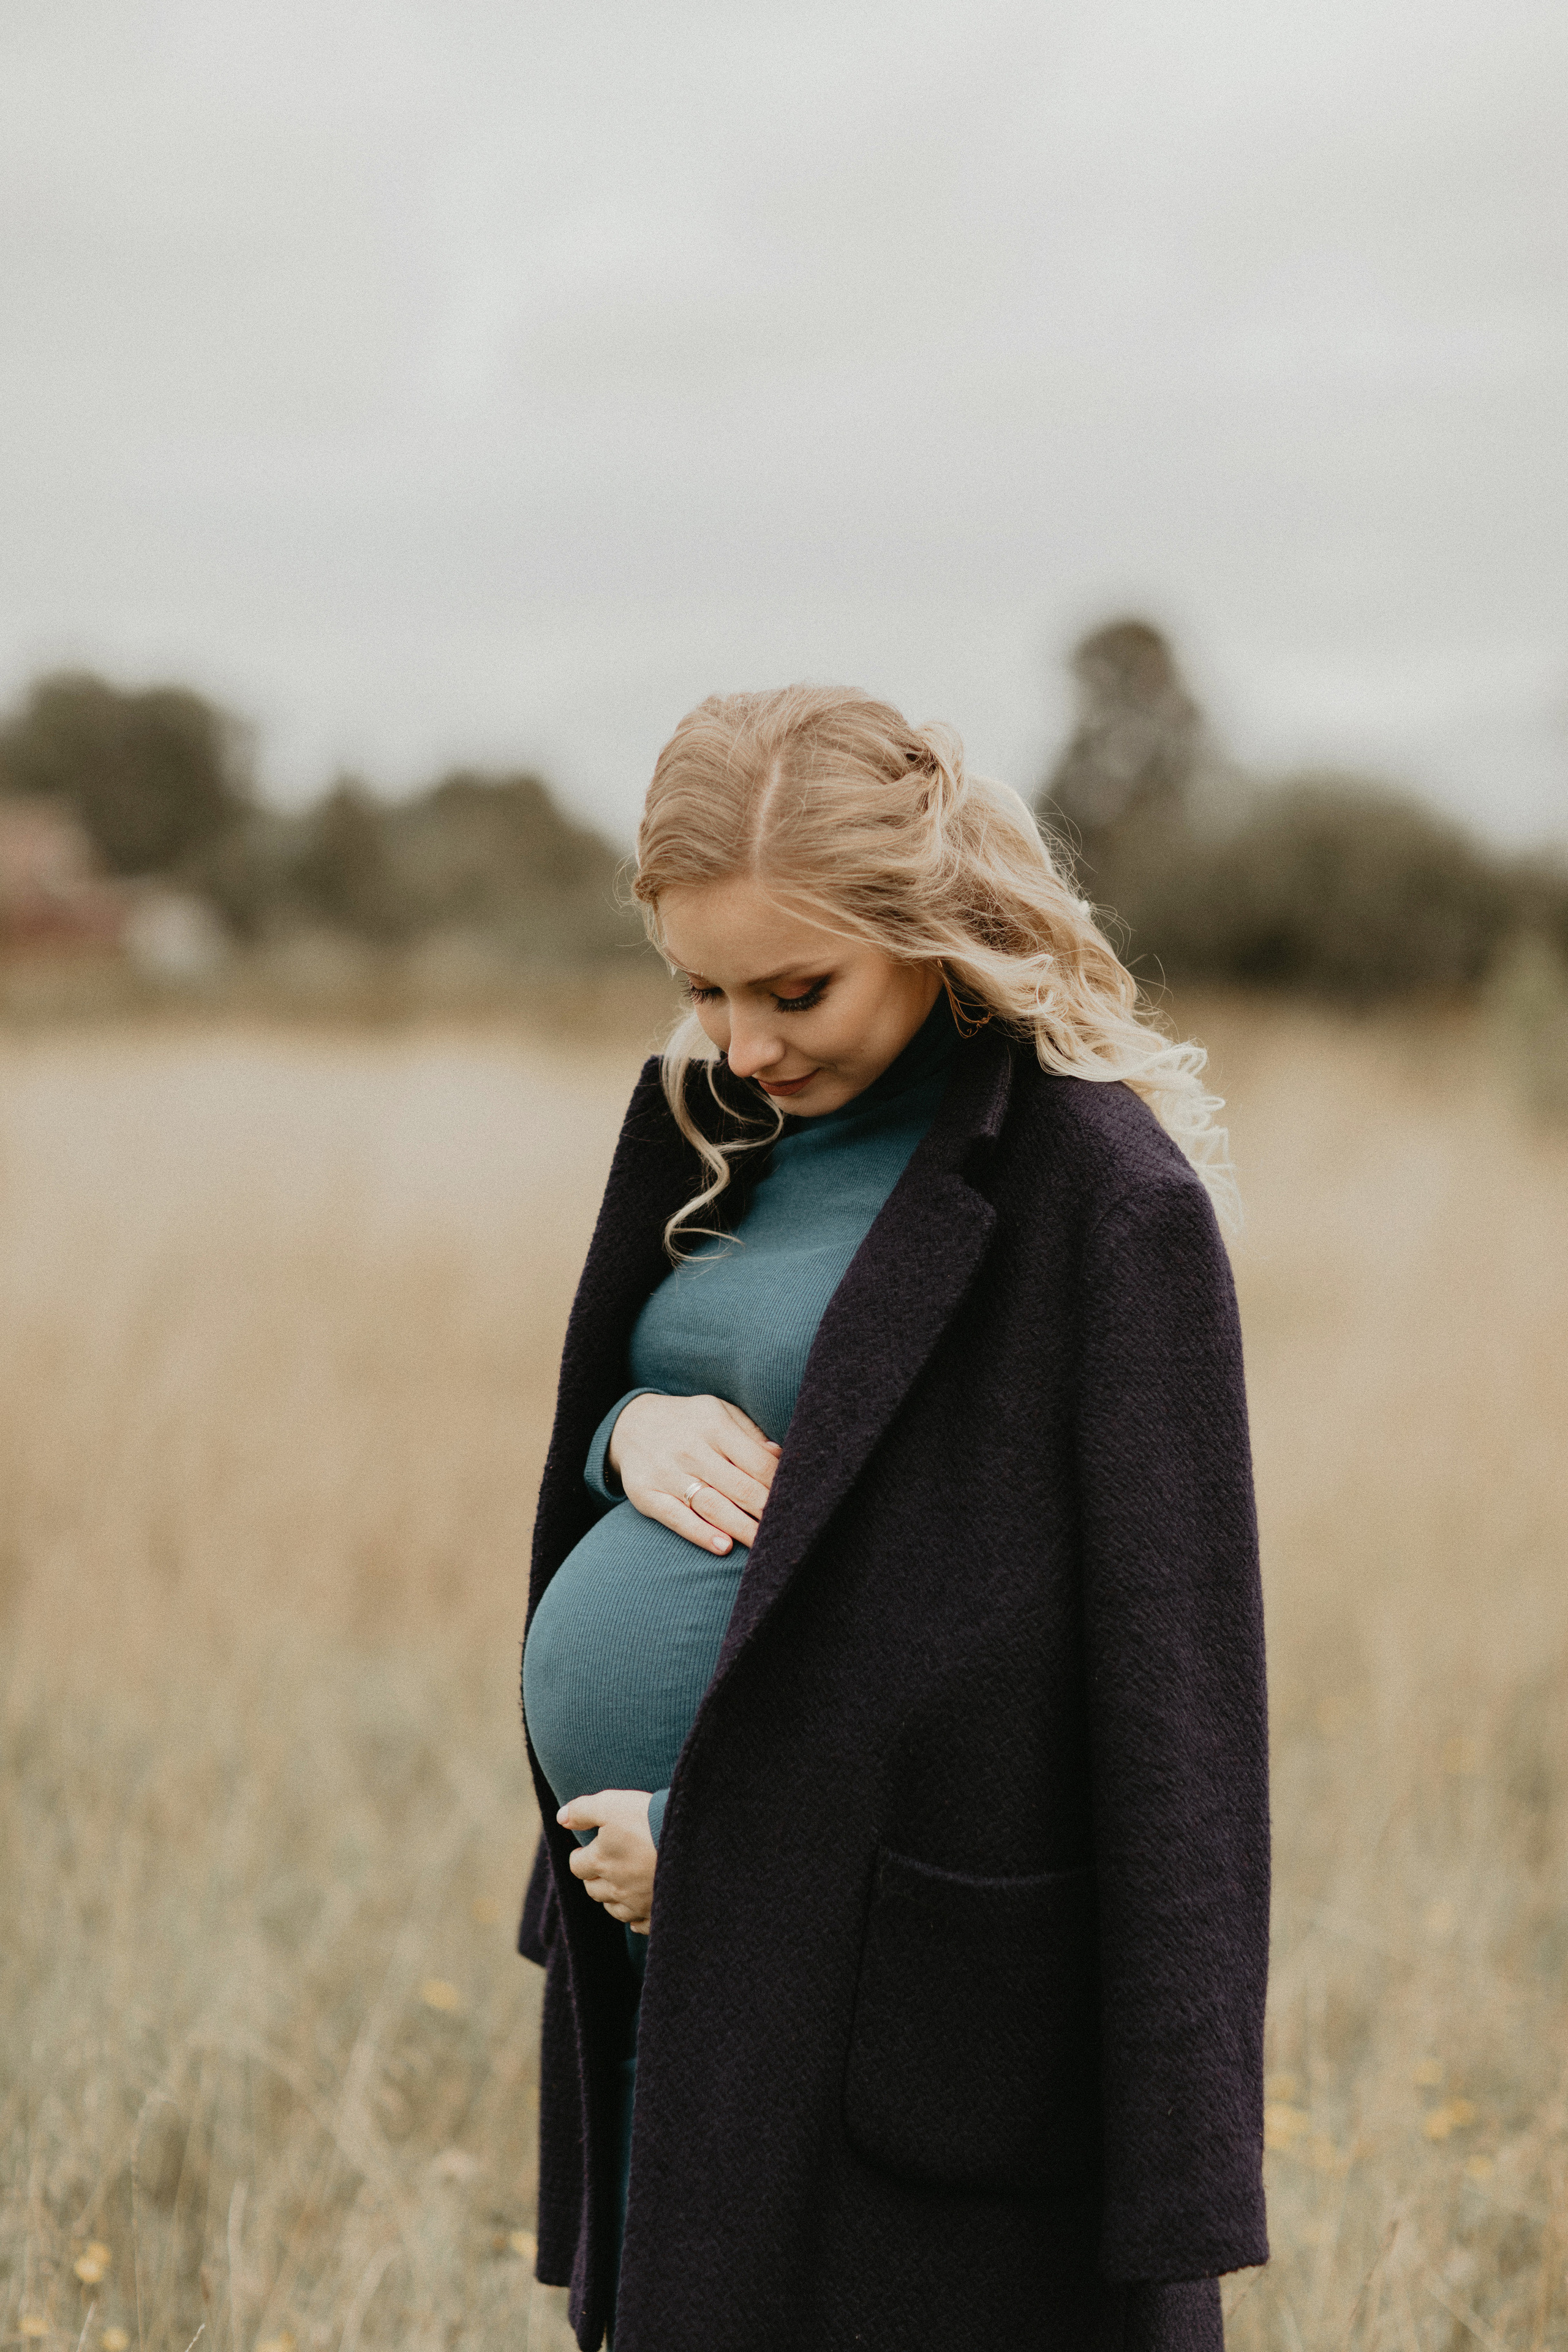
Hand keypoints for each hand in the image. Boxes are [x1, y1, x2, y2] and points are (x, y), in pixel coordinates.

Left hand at [559, 1789, 657, 1932]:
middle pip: (593, 1889)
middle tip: (604, 1864)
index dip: (580, 1856)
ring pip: (614, 1909)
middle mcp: (615, 1888)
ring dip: (612, 1898)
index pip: (576, 1865)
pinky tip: (640, 1908)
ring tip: (621, 1883)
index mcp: (600, 1862)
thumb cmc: (650, 1820)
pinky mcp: (658, 1913)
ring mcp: (637, 1904)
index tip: (587, 1849)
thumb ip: (583, 1810)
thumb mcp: (613, 1804)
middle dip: (594, 1877)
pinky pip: (641, 1924)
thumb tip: (561, 1817)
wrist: (692, 1841)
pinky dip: (637, 1917)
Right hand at [609, 1392, 780, 1553]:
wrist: (631, 1424)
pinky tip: (723, 1546)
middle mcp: (691, 1449)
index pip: (757, 1461)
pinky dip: (700, 1534)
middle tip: (788, 1530)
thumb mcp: (720, 1413)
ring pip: (712, 1505)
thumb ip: (751, 1435)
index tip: (797, 1503)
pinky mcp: (647, 1494)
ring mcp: (667, 1473)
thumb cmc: (690, 1423)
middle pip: (738, 1486)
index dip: (779, 1485)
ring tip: (764, 1544)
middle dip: (766, 1511)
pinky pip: (677, 1518)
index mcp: (714, 1425)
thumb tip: (782, 1457)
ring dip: (741, 1528)